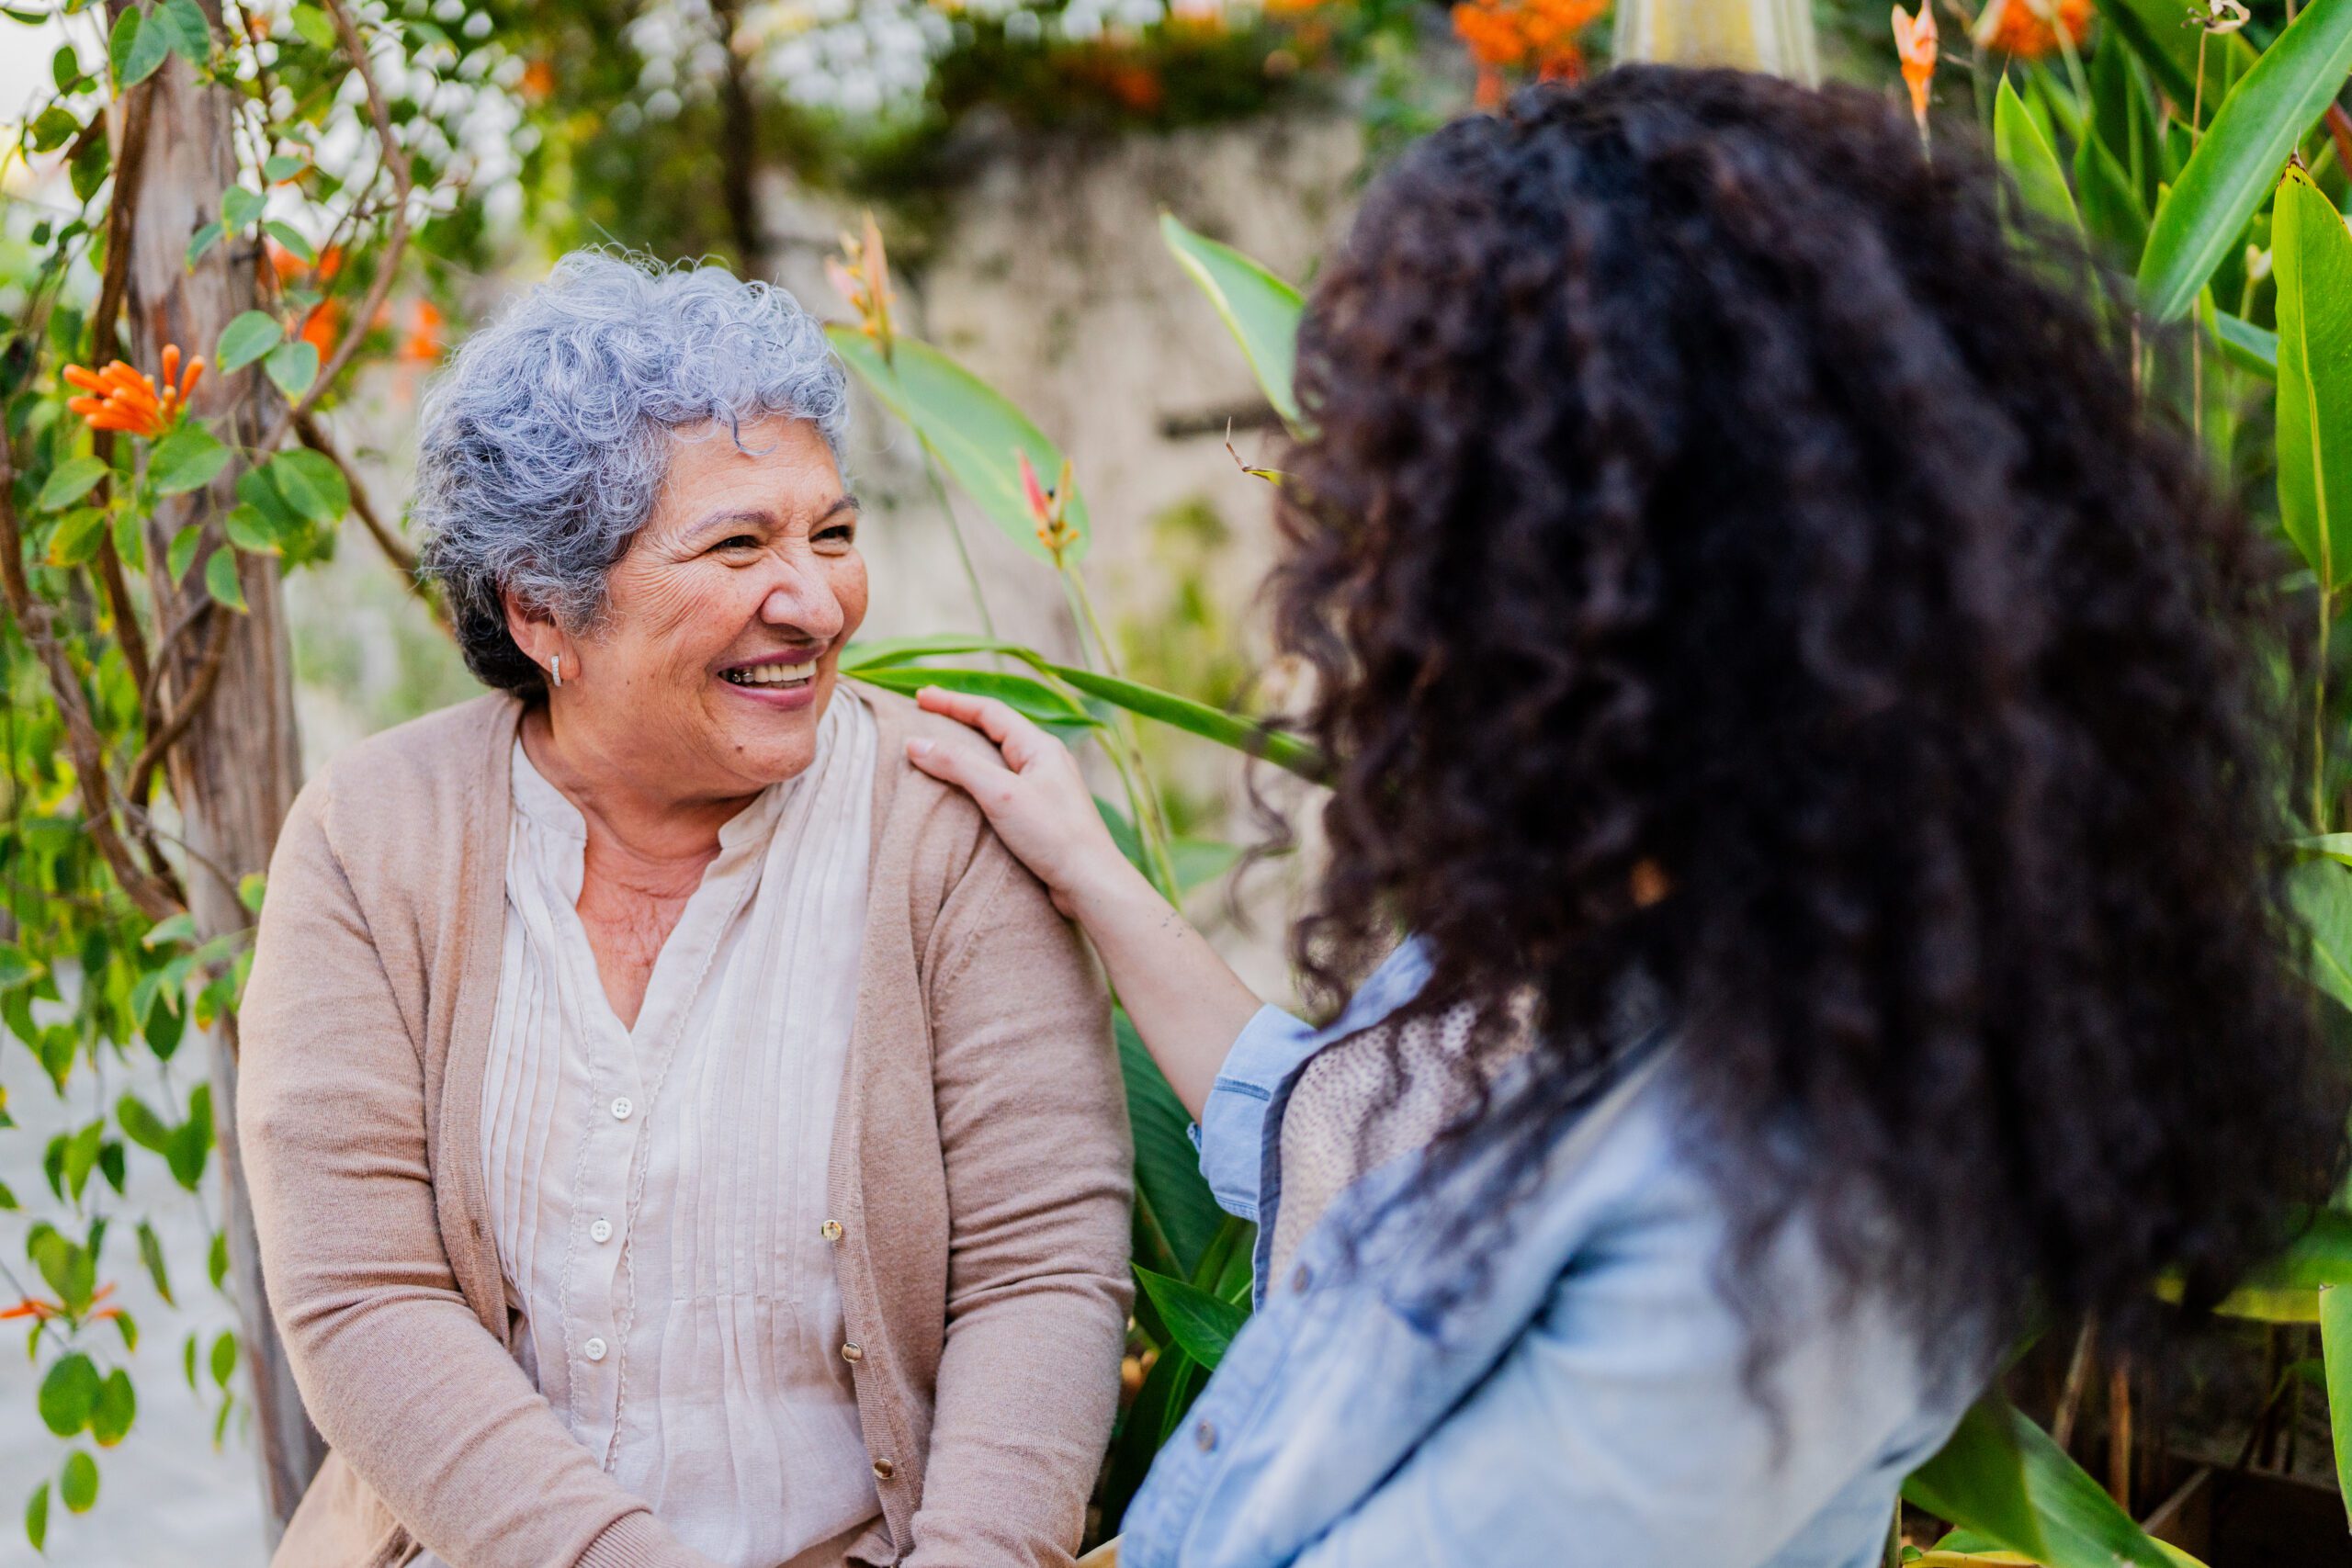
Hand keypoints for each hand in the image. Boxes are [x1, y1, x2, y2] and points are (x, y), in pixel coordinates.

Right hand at [905, 686, 1143, 919]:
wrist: (1090, 884)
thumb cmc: (1053, 835)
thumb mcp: (1001, 793)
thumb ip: (958, 765)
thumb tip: (915, 743)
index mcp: (1040, 746)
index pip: (989, 711)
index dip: (952, 702)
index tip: (920, 698)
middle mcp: (1044, 762)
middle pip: (993, 731)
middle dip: (958, 722)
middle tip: (924, 719)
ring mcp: (1044, 789)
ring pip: (997, 761)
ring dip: (966, 754)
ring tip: (936, 753)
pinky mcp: (1040, 817)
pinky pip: (1000, 788)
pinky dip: (976, 783)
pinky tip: (961, 795)